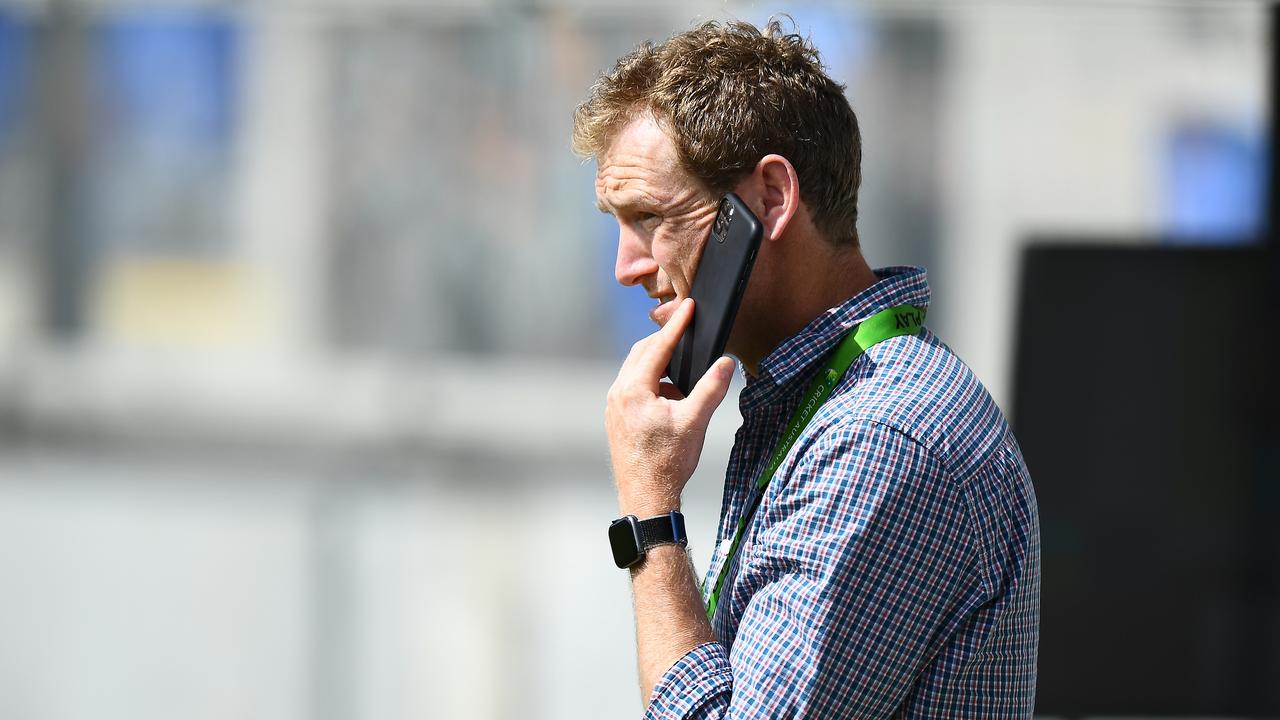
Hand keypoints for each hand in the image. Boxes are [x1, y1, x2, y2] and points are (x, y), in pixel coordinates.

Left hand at [606, 298, 736, 516]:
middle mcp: (618, 394)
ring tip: (684, 373)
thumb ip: (710, 389)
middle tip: (687, 331)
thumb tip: (726, 363)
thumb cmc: (667, 463)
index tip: (689, 306)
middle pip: (642, 353)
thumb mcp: (695, 422)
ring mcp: (614, 406)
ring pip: (635, 369)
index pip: (658, 347)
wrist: (646, 498)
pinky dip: (651, 382)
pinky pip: (632, 387)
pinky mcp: (616, 418)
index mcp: (634, 390)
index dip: (677, 325)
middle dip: (666, 340)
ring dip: (658, 363)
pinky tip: (671, 396)